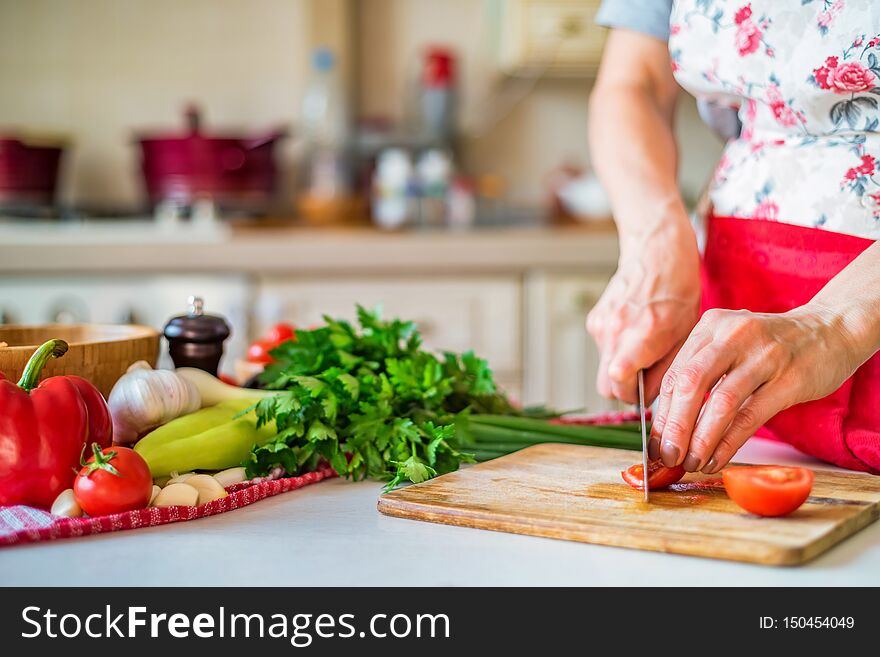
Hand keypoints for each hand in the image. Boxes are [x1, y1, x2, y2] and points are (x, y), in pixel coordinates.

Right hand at [586, 223, 700, 402]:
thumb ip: (666, 370)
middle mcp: (614, 332)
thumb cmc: (677, 292)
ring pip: (604, 368)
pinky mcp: (594, 320)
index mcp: (641, 336)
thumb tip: (652, 398)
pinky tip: (635, 331)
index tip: (647, 394)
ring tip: (645, 346)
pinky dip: (617, 350)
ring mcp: (600, 325)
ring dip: (622, 367)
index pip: (619, 386)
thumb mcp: (686, 336)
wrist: (656, 253)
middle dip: (625, 388)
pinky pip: (603, 350)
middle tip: (648, 375)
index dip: (635, 397)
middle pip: (606, 386)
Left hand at [650, 305, 867, 472]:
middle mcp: (732, 335)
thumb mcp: (729, 343)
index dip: (660, 414)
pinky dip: (728, 443)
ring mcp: (763, 356)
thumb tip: (667, 424)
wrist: (830, 328)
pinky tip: (716, 459)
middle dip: (673, 428)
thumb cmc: (771, 345)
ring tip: (691, 464)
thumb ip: (700, 372)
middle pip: (689, 385)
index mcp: (710, 326)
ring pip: (720, 403)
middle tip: (666, 457)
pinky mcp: (790, 378)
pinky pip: (750, 416)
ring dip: (701, 440)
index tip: (654, 444)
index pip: (674, 374)